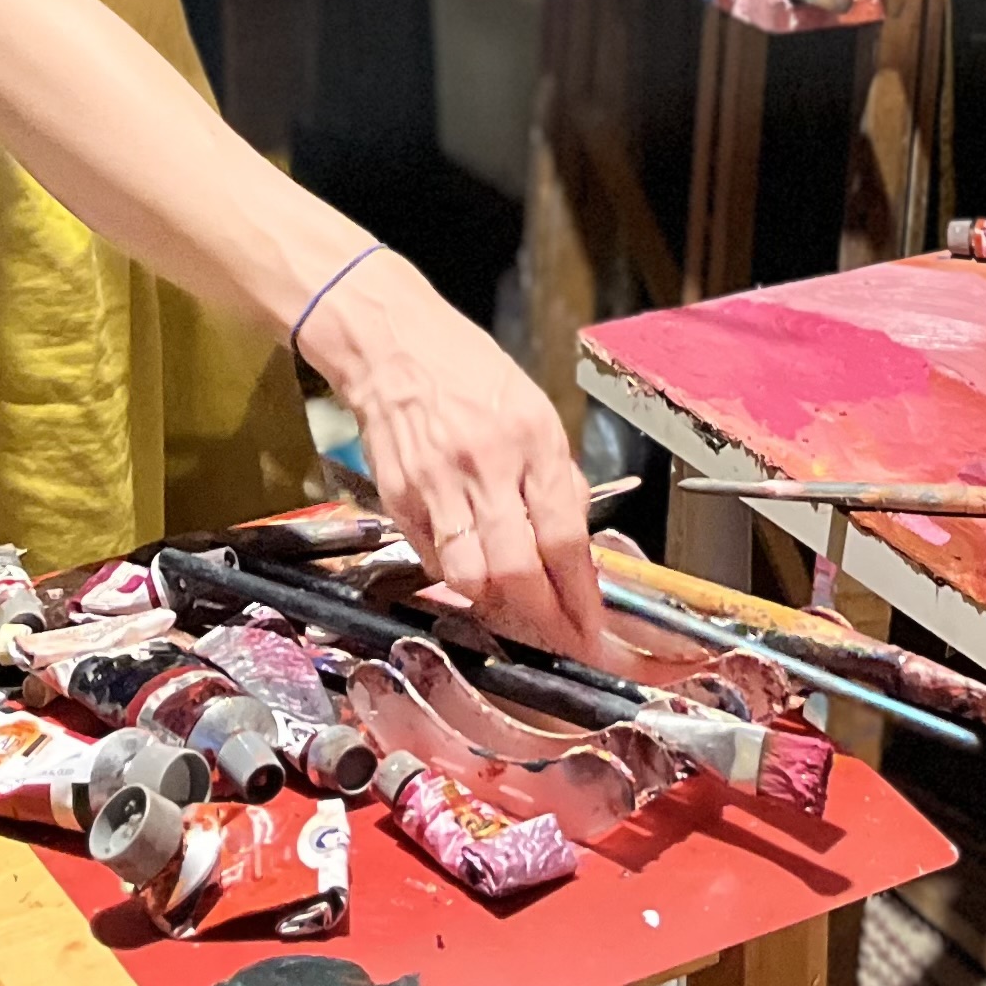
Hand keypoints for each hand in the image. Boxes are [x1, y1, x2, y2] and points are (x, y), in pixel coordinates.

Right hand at [295, 244, 605, 659]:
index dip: (581, 594)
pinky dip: (458, 578)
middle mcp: (485, 465)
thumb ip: (557, 477)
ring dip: (499, 609)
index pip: (564, 538)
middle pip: (518, 569)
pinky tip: (475, 577)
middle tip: (562, 639)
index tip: (592, 626)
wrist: (392, 345)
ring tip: (519, 615)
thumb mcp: (535, 409)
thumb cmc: (468, 371)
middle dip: (545, 619)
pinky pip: (433, 559)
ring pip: (470, 577)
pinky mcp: (399, 499)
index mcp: (532, 439)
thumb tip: (576, 542)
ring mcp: (437, 485)